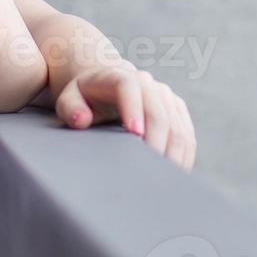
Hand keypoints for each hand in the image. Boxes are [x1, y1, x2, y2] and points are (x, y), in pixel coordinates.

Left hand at [54, 65, 195, 170]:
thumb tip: (81, 120)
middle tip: (149, 172)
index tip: (135, 136)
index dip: (134, 109)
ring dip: (173, 153)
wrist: (107, 84)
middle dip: (157, 141)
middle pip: (160, 112)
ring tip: (163, 180)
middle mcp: (148, 83)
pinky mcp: (177, 110)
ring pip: (177, 125)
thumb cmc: (85, 97)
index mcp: (119, 76)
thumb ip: (70, 107)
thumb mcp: (69, 99)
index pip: (130, 87)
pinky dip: (183, 155)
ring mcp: (166, 96)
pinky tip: (175, 175)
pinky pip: (187, 134)